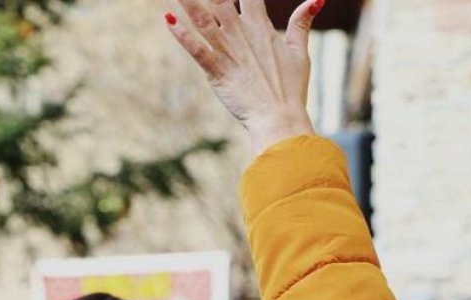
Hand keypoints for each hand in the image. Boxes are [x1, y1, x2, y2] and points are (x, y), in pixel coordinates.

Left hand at [166, 0, 320, 155]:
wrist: (278, 117)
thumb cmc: (290, 88)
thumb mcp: (299, 51)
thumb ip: (302, 23)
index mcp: (261, 28)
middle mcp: (241, 35)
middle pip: (221, 1)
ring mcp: (228, 53)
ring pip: (203, 21)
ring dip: (189, 3)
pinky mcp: (216, 71)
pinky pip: (196, 49)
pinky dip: (181, 35)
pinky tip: (168, 18)